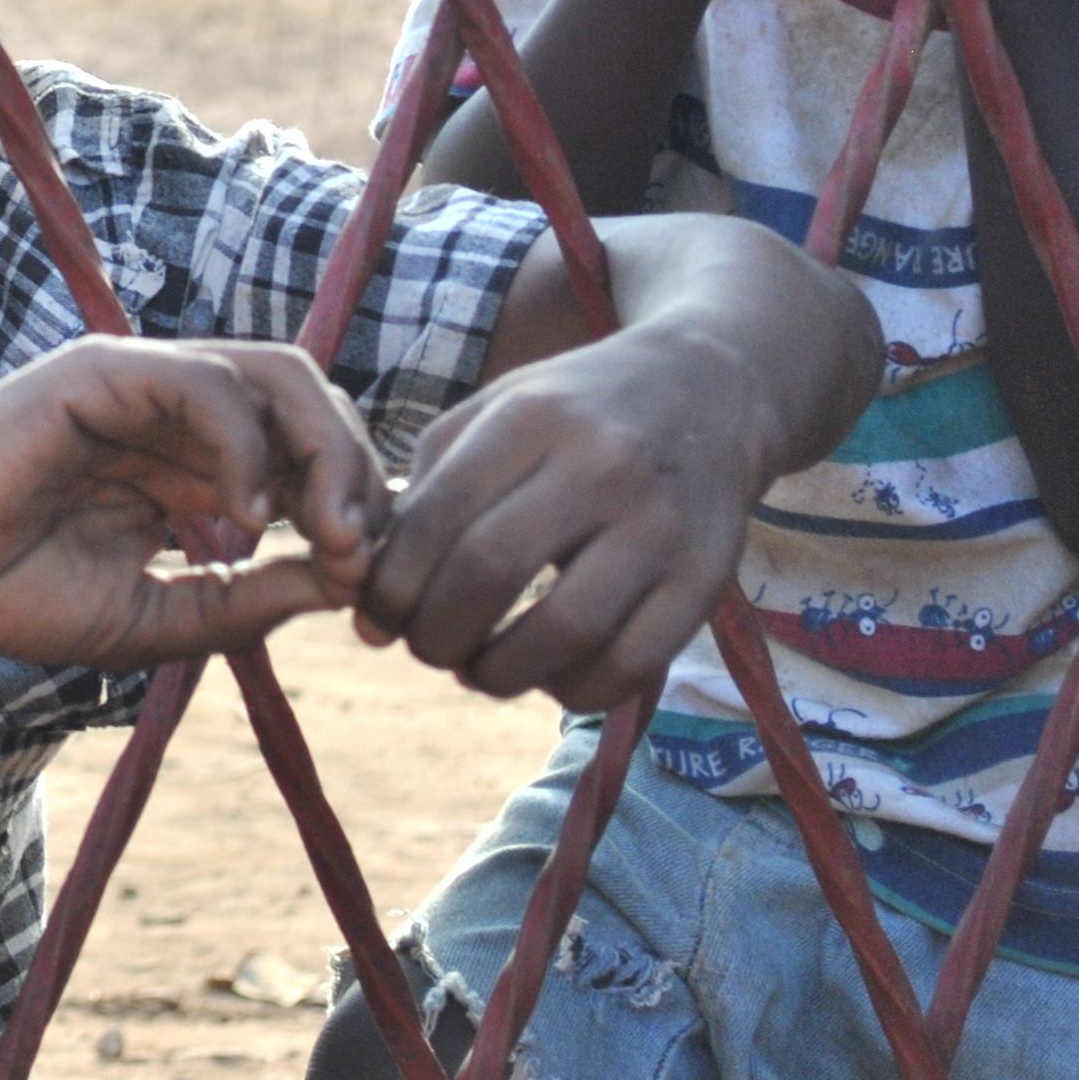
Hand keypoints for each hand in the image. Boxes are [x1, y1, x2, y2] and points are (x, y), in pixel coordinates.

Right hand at [0, 336, 388, 669]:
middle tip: (357, 555)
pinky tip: (240, 512)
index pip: (306, 456)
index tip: (362, 585)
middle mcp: (174, 413)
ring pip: (276, 375)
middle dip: (355, 476)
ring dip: (323, 450)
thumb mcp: (153, 618)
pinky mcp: (102, 371)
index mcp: (186, 465)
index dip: (352, 509)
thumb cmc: (6, 591)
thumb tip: (344, 581)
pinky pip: (205, 383)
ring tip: (325, 528)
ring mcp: (139, 384)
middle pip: (310, 405)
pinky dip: (244, 443)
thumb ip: (242, 599)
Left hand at [355, 317, 787, 710]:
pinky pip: (630, 663)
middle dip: (435, 632)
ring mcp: (662, 524)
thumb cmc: (574, 412)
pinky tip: (546, 676)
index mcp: (533, 417)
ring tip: (477, 669)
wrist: (707, 389)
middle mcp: (602, 465)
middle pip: (490, 572)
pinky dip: (573, 690)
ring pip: (565, 630)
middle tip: (423, 647)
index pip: (438, 517)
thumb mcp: (496, 412)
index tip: (375, 618)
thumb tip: (371, 601)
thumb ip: (428, 490)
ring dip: (499, 674)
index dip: (391, 585)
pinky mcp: (706, 578)